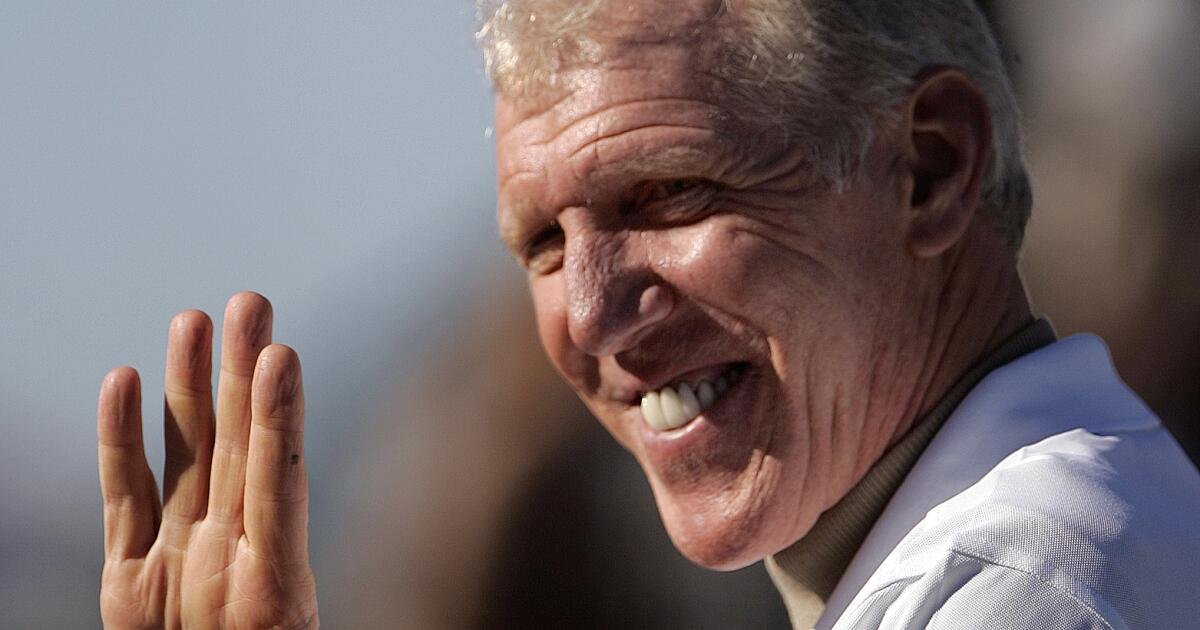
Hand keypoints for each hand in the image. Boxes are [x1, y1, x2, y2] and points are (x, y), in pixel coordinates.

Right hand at [97, 292, 318, 628]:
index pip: (278, 483)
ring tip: (194, 319)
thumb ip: (285, 613)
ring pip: (184, 456)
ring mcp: (179, 555)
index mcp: (274, 580)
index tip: (283, 357)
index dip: (279, 421)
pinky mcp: (131, 575)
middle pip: (237, 448)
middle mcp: (228, 552)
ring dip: (187, 389)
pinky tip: (120, 380)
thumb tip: (299, 575)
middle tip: (251, 301)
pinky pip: (124, 495)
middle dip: (241, 374)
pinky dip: (119, 441)